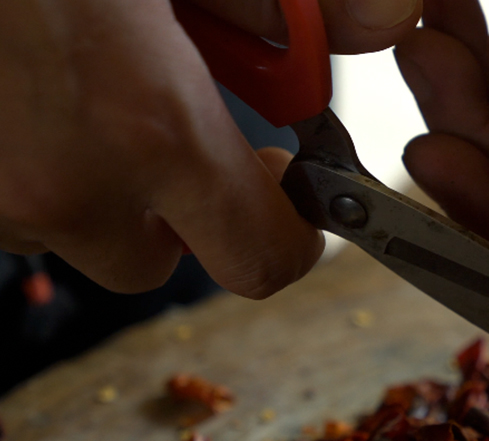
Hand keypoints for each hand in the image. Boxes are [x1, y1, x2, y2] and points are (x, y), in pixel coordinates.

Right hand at [0, 0, 419, 296]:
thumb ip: (264, 1)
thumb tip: (349, 34)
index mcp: (147, 123)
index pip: (261, 259)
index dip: (290, 238)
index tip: (291, 193)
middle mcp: (63, 180)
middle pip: (158, 262)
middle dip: (181, 213)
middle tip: (175, 139)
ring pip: (74, 231)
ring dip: (95, 184)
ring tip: (78, 90)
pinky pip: (9, 204)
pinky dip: (30, 161)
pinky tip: (24, 88)